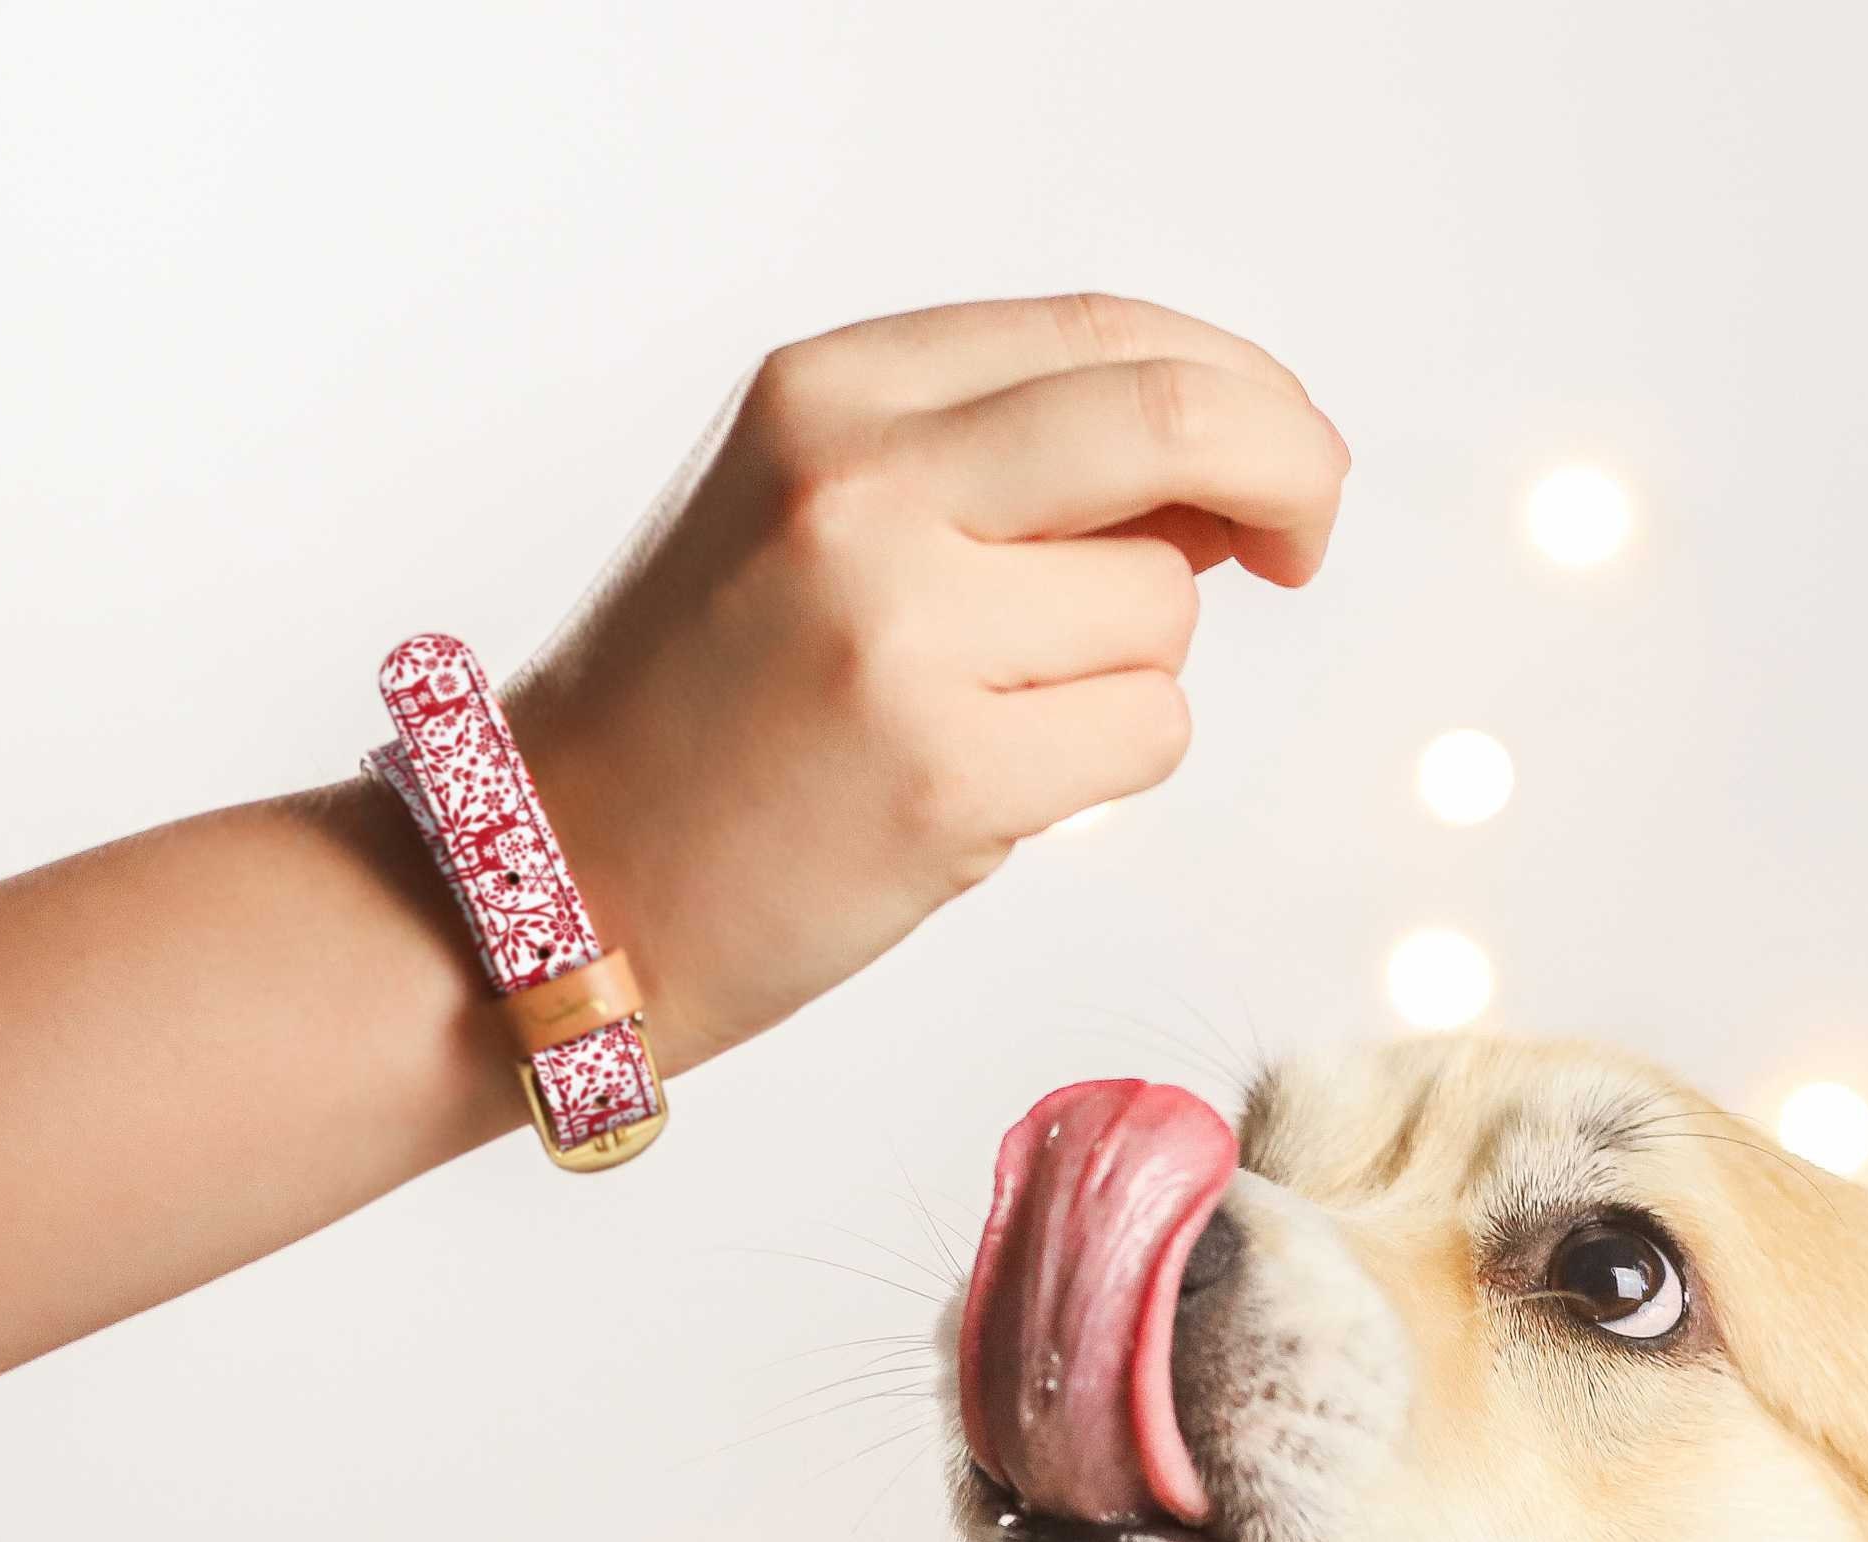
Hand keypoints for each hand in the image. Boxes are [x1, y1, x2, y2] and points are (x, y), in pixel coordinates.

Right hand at [509, 294, 1349, 1070]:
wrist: (562, 881)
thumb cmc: (706, 714)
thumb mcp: (813, 519)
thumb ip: (998, 471)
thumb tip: (1226, 480)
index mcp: (825, 394)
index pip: (1104, 333)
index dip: (1232, 391)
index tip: (1274, 461)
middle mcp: (861, 484)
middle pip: (1175, 420)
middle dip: (1289, 471)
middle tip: (1305, 540)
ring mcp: (902, 630)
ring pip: (1163, 609)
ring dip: (1127, 673)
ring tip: (987, 723)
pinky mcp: (945, 774)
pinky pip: (1144, 735)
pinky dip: (1104, 768)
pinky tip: (985, 793)